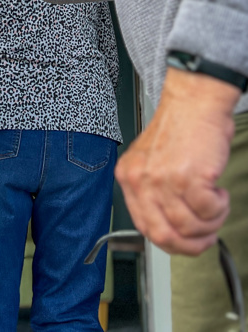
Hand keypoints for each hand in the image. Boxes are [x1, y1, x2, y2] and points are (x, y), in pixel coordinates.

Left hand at [116, 68, 239, 254]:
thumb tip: (169, 228)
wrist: (194, 103)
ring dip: (210, 223)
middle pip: (163, 235)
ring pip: (189, 227)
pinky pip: (208, 212)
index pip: (143, 227)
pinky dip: (220, 208)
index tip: (185, 241)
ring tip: (214, 204)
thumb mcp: (151, 161)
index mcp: (128, 176)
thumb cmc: (179, 129)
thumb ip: (152, 193)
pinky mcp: (187, 176)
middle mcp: (140, 179)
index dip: (170, 242)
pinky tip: (218, 191)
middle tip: (206, 234)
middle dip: (191, 244)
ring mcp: (162, 179)